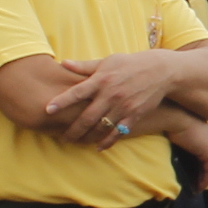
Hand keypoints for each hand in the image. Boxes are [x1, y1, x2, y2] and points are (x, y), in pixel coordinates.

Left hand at [40, 52, 180, 145]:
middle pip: (87, 117)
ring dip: (87, 137)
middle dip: (73, 130)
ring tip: (76, 141)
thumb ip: (85, 66)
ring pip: (101, 127)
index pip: (77, 92)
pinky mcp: (134, 115)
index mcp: (101, 80)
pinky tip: (98, 147)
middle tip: (62, 137)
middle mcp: (111, 94)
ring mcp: (123, 107)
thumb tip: (63, 63)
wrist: (160, 71)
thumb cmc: (130, 64)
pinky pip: (118, 133)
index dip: (61, 101)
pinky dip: (107, 142)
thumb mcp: (108, 61)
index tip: (47, 110)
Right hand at [167, 114, 207, 184]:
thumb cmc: (166, 117)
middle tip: (196, 182)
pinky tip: (199, 187)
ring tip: (197, 188)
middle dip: (202, 170)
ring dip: (204, 177)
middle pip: (207, 156)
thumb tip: (163, 140)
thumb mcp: (169, 127)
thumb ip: (171, 135)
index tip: (191, 168)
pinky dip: (205, 179)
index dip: (197, 158)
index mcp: (199, 127)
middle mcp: (207, 134)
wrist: (173, 114)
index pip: (201, 146)